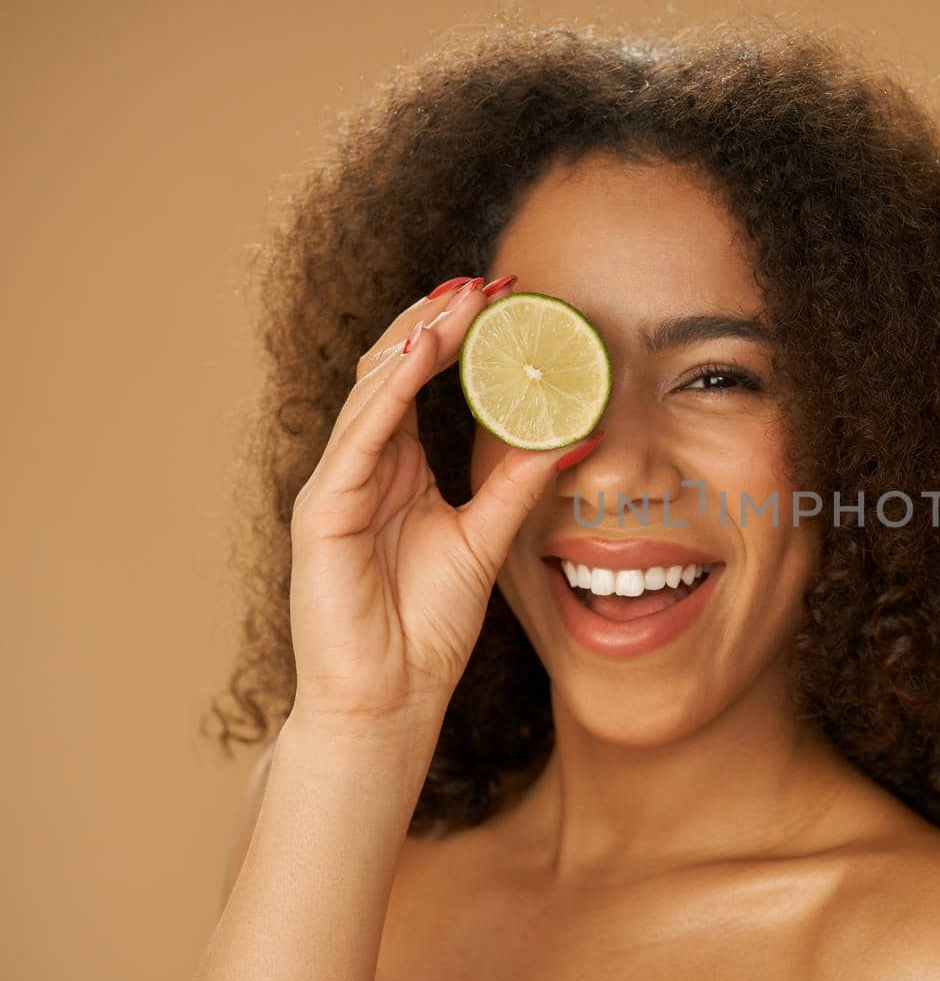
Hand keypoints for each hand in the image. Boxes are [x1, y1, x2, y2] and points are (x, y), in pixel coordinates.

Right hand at [287, 276, 596, 729]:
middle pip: (392, 371)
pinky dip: (386, 392)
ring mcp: (336, 486)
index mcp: (397, 468)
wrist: (388, 701)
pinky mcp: (322, 513)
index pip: (419, 381)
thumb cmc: (424, 628)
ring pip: (370, 391)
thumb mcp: (486, 540)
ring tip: (457, 299)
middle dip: (435, 319)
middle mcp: (362, 466)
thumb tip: (576, 437)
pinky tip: (417, 354)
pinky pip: (356, 440)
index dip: (456, 336)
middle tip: (484, 278)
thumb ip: (519, 485)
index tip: (504, 296)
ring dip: (413, 339)